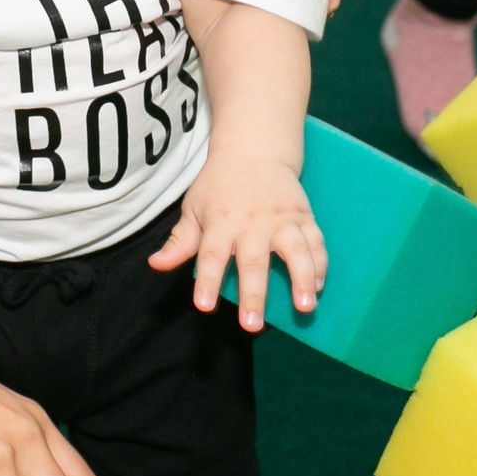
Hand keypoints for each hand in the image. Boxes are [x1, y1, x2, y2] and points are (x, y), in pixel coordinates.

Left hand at [150, 152, 326, 332]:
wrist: (254, 150)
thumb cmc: (218, 185)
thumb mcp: (193, 208)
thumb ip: (179, 241)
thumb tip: (156, 265)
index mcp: (221, 223)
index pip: (212, 255)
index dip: (208, 281)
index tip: (205, 305)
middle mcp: (252, 223)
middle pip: (253, 262)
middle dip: (254, 295)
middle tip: (252, 325)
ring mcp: (281, 220)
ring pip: (295, 252)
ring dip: (302, 280)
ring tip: (305, 307)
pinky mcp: (303, 216)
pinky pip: (316, 242)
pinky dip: (320, 264)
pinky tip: (319, 286)